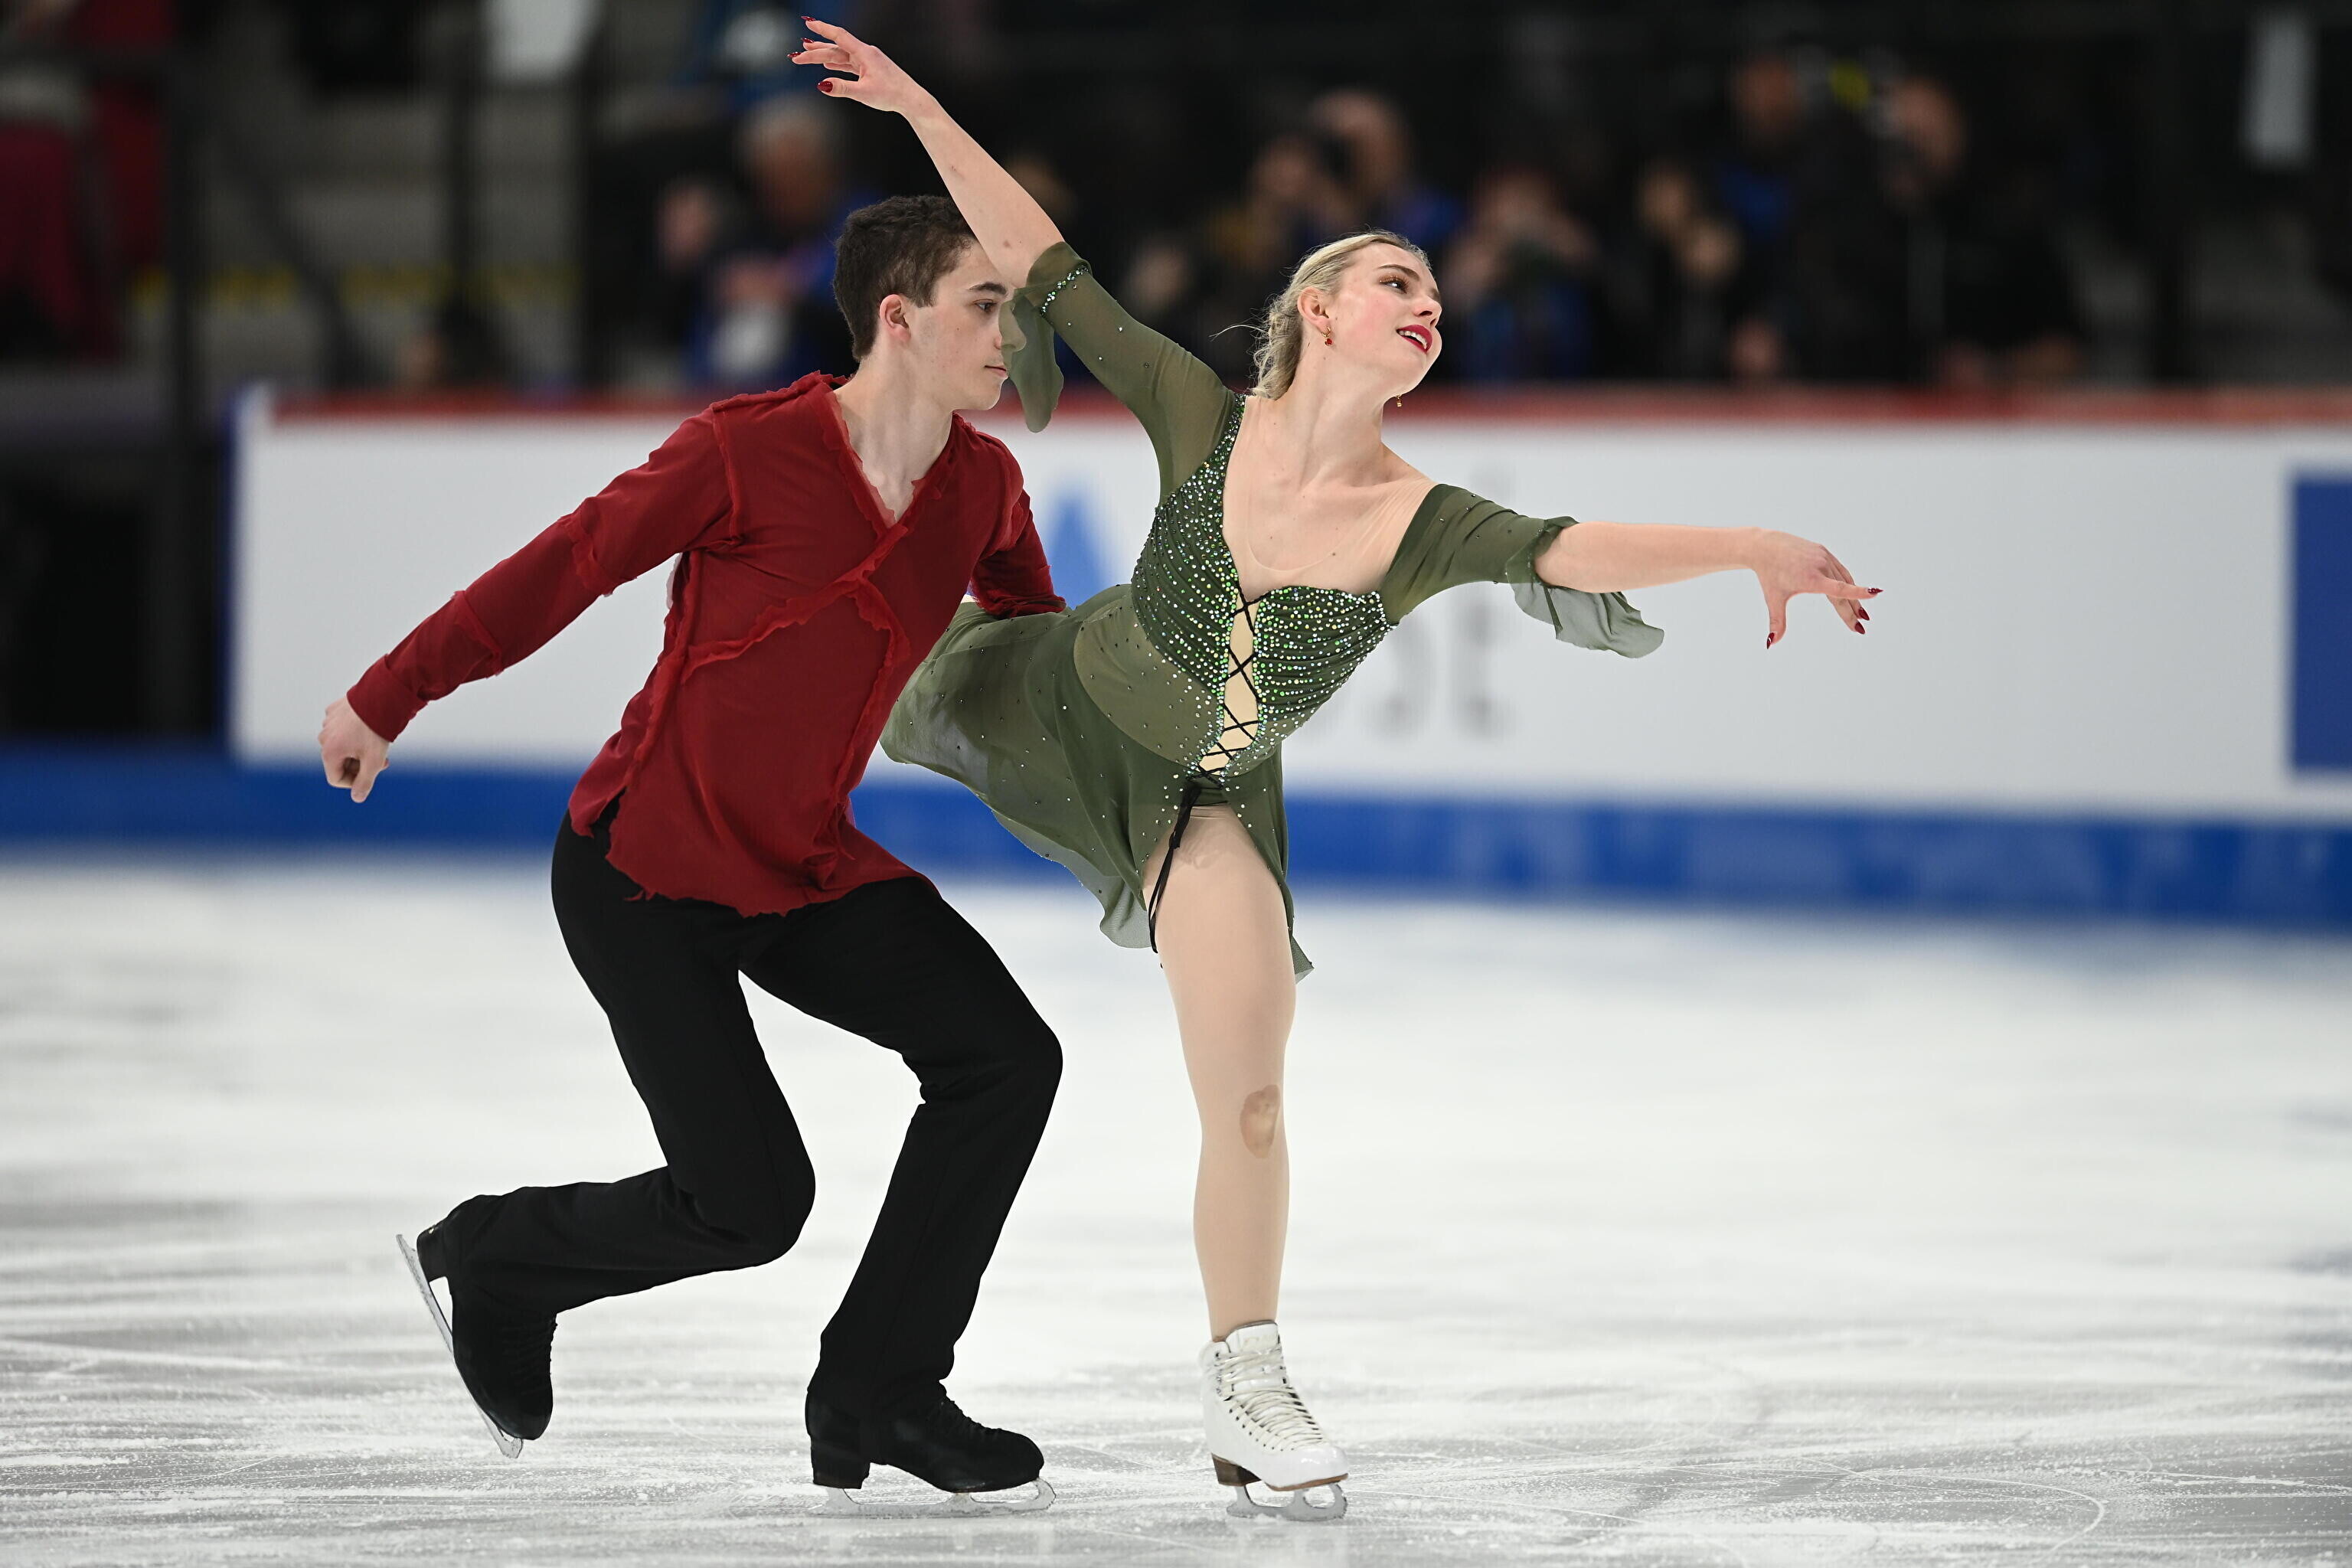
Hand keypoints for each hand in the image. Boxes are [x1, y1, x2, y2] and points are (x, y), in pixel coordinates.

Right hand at [319, 697, 389, 802]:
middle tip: (382, 760)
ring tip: (377, 742)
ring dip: (358, 749)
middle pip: (339, 761)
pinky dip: (355, 732)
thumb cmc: (377, 730)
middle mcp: (323, 737)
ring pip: (342, 744)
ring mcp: (328, 722)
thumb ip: (364, 782)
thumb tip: (357, 798)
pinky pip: (343, 727)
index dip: (355, 782)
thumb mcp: (374, 761)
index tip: (372, 773)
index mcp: (329, 752)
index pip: (336, 779)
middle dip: (359, 764)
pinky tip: (369, 727)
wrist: (381, 697)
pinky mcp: (334, 710)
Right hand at [792, 18, 932, 116]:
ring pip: (841, 56)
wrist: (911, 99)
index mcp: (864, 53)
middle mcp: (865, 53)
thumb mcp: (863, 93)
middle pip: (835, 48)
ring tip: (806, 54)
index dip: (822, 29)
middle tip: (796, 56)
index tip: (808, 23)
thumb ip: (841, 88)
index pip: (839, 36)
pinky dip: (836, 64)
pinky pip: (849, 64)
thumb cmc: (892, 95)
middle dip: (815, 52)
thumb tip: (821, 85)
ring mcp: (867, 61)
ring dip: (823, 56)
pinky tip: (827, 65)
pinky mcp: (870, 69)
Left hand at [1751, 531, 1879, 647]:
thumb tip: (1770, 643)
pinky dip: (1847, 582)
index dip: (1858, 593)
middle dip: (1854, 611)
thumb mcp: (1773, 599)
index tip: (1875, 594)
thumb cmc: (1769, 574)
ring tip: (1860, 614)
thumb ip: (1777, 622)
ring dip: (1854, 597)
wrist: (1765, 546)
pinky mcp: (1823, 551)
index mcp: (1811, 579)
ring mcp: (1823, 557)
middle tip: (1861, 627)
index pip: (1839, 589)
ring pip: (1844, 580)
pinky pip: (1839, 570)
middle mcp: (1821, 566)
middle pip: (1843, 592)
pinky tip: (1850, 592)